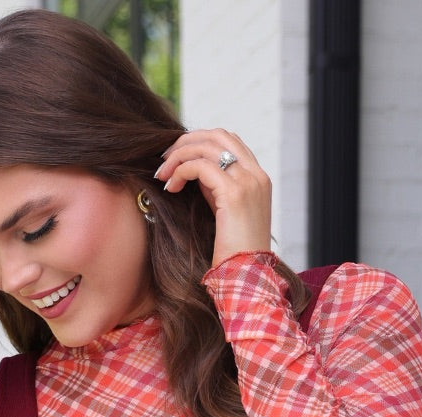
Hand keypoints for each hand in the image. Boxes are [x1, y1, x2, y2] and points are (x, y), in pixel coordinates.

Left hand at [154, 129, 271, 267]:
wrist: (247, 276)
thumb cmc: (233, 252)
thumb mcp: (226, 212)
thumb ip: (216, 187)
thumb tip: (192, 170)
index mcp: (259, 178)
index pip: (229, 140)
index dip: (200, 141)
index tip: (178, 156)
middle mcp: (257, 175)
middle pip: (218, 135)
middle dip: (186, 142)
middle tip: (164, 159)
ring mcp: (248, 182)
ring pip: (207, 147)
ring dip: (178, 156)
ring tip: (162, 175)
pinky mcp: (234, 194)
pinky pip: (200, 166)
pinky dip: (181, 171)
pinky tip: (170, 187)